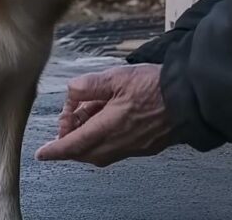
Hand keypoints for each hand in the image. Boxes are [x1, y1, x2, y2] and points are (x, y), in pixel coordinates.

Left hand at [35, 64, 171, 166]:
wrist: (190, 99)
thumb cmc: (156, 87)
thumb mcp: (117, 76)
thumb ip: (89, 86)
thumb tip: (71, 93)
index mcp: (108, 127)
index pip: (73, 145)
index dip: (55, 150)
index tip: (42, 154)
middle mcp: (118, 143)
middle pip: (84, 152)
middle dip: (70, 143)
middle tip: (66, 125)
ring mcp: (132, 147)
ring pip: (99, 152)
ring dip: (87, 141)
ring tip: (87, 118)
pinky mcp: (144, 146)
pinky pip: (115, 150)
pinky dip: (102, 141)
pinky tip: (107, 122)